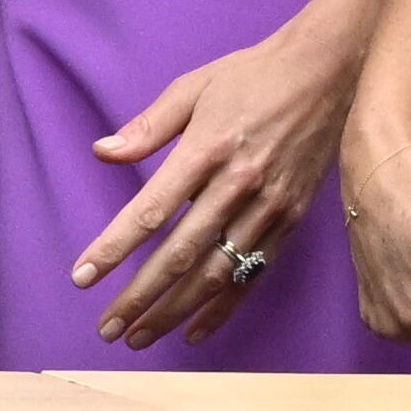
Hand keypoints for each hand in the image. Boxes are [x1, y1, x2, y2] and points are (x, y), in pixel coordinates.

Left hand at [73, 12, 355, 348]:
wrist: (327, 73)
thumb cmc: (252, 76)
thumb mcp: (193, 86)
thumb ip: (148, 126)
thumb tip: (102, 153)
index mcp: (206, 149)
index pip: (151, 211)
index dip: (114, 248)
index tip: (82, 276)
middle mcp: (237, 185)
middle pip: (180, 254)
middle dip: (139, 297)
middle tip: (107, 328)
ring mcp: (267, 208)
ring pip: (216, 274)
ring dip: (174, 311)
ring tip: (139, 337)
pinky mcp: (290, 222)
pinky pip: (253, 275)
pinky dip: (223, 309)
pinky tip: (194, 332)